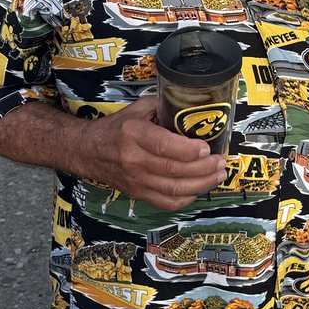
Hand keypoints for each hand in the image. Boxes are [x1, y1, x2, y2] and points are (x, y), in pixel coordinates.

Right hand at [85, 97, 226, 209]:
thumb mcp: (139, 108)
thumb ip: (166, 106)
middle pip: (174, 170)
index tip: (206, 148)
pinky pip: (167, 203)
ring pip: (174, 189)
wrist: (88, 150)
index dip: (188, 150)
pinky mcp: (138, 194)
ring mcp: (136, 180)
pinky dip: (187, 198)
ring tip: (218, 175)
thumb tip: (195, 105)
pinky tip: (200, 189)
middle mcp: (134, 160)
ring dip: (202, 184)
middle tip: (221, 161)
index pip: (164, 146)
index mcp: (133, 134)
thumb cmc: (117, 127)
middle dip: (204, 168)